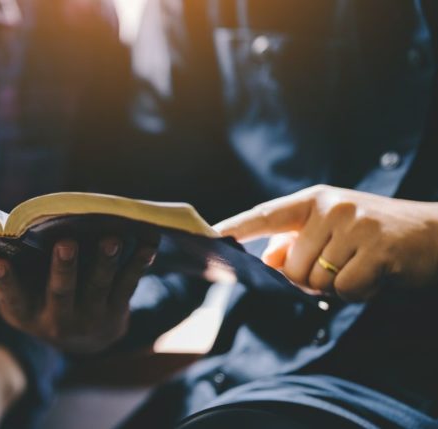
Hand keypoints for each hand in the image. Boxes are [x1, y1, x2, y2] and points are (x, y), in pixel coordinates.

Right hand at [0, 238, 157, 353]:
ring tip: (111, 238)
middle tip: (64, 242)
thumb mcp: (10, 303)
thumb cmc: (40, 307)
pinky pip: (128, 285)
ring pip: (98, 287)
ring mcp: (90, 315)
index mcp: (26, 315)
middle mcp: (58, 319)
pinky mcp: (117, 310)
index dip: (2, 281)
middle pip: (60, 292)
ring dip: (105, 261)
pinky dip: (138, 263)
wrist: (86, 339)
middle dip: (63, 268)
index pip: (11, 299)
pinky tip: (146, 242)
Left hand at [215, 184, 437, 300]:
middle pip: (291, 267)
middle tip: (343, 265)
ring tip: (361, 267)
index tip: (209, 236)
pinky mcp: (377, 251)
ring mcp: (356, 226)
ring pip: (316, 281)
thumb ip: (297, 242)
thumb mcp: (334, 229)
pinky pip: (345, 291)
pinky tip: (376, 276)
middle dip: (311, 279)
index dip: (237, 227)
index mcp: (315, 200)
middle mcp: (332, 207)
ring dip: (336, 287)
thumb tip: (264, 261)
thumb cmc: (376, 236)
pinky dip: (358, 294)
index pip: (266, 214)